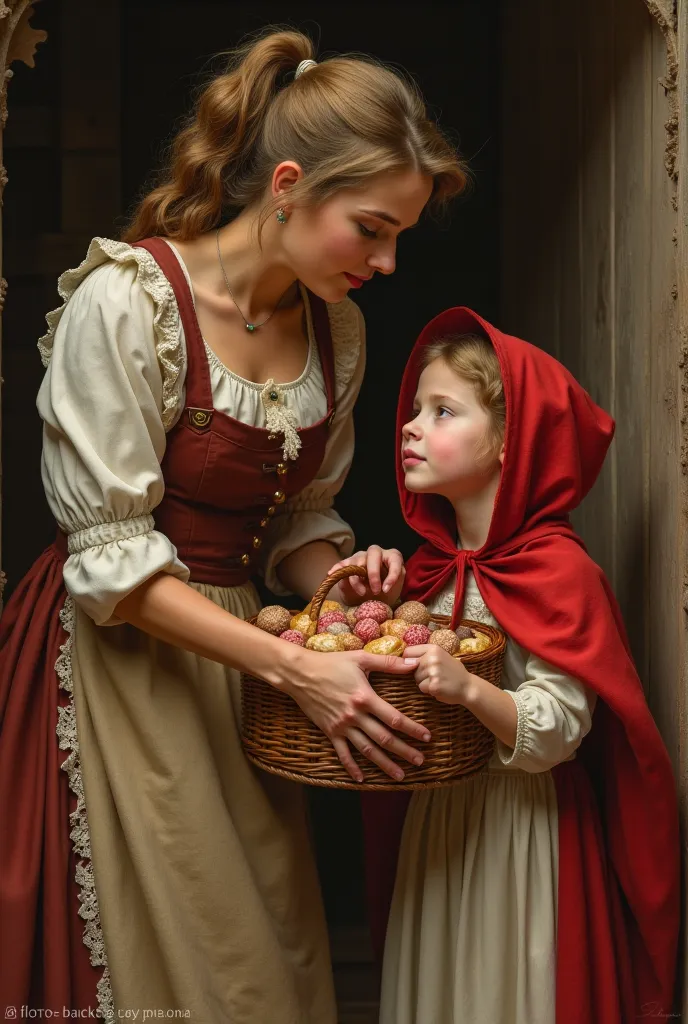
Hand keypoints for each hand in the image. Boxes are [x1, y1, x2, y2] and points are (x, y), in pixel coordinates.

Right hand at [283, 649, 428, 782]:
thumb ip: (388, 663)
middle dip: (404, 751)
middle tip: (420, 761)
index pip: (393, 718)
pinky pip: (342, 753)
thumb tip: (413, 663)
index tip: (426, 737)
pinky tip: (362, 778)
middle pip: (384, 738)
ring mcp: (342, 726)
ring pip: (367, 750)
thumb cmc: (331, 663)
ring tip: (400, 776)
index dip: (412, 728)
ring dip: (384, 764)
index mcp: (364, 697)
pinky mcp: (330, 732)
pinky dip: (352, 767)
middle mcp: (354, 716)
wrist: (300, 673)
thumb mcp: (361, 658)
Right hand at [328, 545, 405, 605]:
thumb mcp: (393, 591)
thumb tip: (385, 586)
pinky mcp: (348, 563)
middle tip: (375, 591)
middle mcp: (376, 553)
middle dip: (374, 573)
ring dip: (358, 578)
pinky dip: (337, 568)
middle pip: (374, 552)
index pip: (394, 558)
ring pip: (357, 560)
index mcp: (391, 557)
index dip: (392, 574)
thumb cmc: (385, 593)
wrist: (370, 599)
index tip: (386, 589)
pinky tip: (331, 574)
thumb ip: (393, 584)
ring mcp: (361, 557)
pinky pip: (342, 563)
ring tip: (361, 592)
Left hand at [404, 644, 473, 704]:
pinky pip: (421, 688)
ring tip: (437, 681)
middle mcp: (432, 658)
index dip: (408, 660)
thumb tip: (404, 658)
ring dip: (423, 683)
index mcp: (433, 648)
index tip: (414, 665)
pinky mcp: (434, 685)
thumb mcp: (441, 656)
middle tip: (434, 675)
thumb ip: (424, 655)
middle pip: (410, 667)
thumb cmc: (452, 672)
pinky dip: (428, 690)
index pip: (408, 652)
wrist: (469, 686)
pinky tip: (439, 687)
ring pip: (416, 679)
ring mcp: (433, 671)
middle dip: (418, 674)